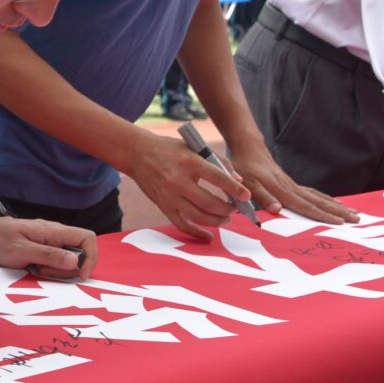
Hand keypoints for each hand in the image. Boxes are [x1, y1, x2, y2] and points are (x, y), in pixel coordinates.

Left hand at [0, 215, 96, 280]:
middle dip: (68, 269)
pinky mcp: (44, 249)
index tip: (80, 275)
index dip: (90, 258)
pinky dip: (49, 270)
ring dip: (56, 271)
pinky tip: (34, 268)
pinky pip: (56, 262)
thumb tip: (76, 261)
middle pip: (79, 253)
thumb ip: (49, 255)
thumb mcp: (22, 250)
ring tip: (35, 268)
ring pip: (68, 260)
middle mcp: (55, 234)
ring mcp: (50, 241)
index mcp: (53, 231)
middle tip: (44, 271)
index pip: (87, 238)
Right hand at [126, 127, 250, 240]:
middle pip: (210, 202)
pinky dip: (197, 233)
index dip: (234, 189)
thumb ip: (218, 161)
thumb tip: (238, 182)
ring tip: (226, 219)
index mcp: (189, 162)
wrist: (137, 154)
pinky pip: (182, 225)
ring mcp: (170, 195)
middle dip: (228, 209)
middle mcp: (179, 180)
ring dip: (217, 221)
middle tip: (235, 209)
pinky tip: (208, 235)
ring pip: (199, 216)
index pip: (217, 178)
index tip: (246, 196)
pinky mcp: (163, 205)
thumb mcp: (194, 147)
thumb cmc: (169, 149)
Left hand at [229, 140, 358, 224]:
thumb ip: (261, 196)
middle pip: (318, 201)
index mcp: (281, 190)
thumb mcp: (247, 183)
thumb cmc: (245, 168)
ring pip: (318, 197)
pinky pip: (313, 193)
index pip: (305, 206)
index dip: (321, 215)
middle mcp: (291, 188)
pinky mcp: (292, 183)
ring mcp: (293, 185)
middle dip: (338, 212)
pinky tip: (335, 203)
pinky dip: (326, 199)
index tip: (340, 222)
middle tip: (357, 219)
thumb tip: (277, 209)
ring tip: (354, 213)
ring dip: (336, 206)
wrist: (249, 148)